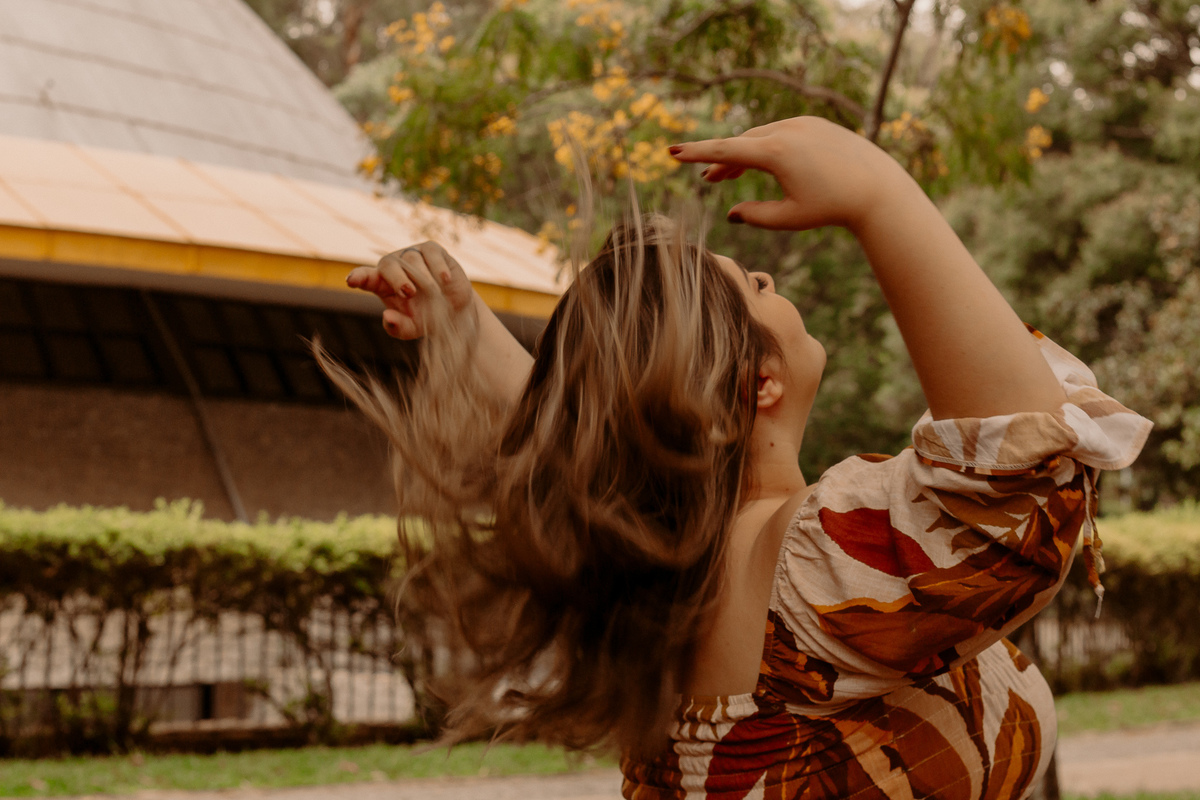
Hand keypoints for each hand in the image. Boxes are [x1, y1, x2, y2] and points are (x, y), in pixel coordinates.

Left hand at [347, 241, 475, 338]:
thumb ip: (397, 327)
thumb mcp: (411, 328)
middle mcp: (394, 266)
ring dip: (423, 278)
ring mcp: (412, 255)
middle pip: (387, 265)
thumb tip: (387, 317)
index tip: (352, 281)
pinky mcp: (431, 250)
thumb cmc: (426, 318)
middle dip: (397, 278)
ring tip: (434, 293)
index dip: (359, 277)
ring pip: (411, 259)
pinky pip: (430, 253)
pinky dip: (437, 268)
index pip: (365, 277)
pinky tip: (444, 281)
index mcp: (382, 284)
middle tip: (409, 293)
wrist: (455, 310)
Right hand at [670, 116, 910, 232]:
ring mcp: (803, 123)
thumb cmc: (833, 208)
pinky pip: (780, 133)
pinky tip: (760, 162)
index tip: (672, 152)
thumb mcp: (789, 218)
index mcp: (776, 152)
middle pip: (741, 143)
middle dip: (721, 160)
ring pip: (760, 136)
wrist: (878, 189)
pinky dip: (764, 147)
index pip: (725, 149)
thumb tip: (731, 213)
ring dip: (742, 154)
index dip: (696, 153)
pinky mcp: (816, 124)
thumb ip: (756, 216)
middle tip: (707, 179)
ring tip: (726, 174)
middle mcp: (787, 130)